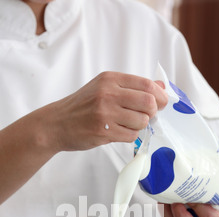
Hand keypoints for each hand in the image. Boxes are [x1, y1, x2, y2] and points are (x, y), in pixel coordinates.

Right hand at [51, 72, 167, 151]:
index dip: (160, 96)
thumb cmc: (82, 106)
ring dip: (139, 126)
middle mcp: (108, 93)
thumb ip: (132, 87)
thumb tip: (161, 87)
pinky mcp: (103, 131)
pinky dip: (129, 136)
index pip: (146, 84)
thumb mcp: (104, 88)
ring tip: (126, 125)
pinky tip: (118, 132)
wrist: (56, 123)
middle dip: (153, 112)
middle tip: (146, 117)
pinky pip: (131, 135)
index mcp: (110, 79)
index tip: (161, 103)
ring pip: (141, 121)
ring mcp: (105, 113)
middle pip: (148, 103)